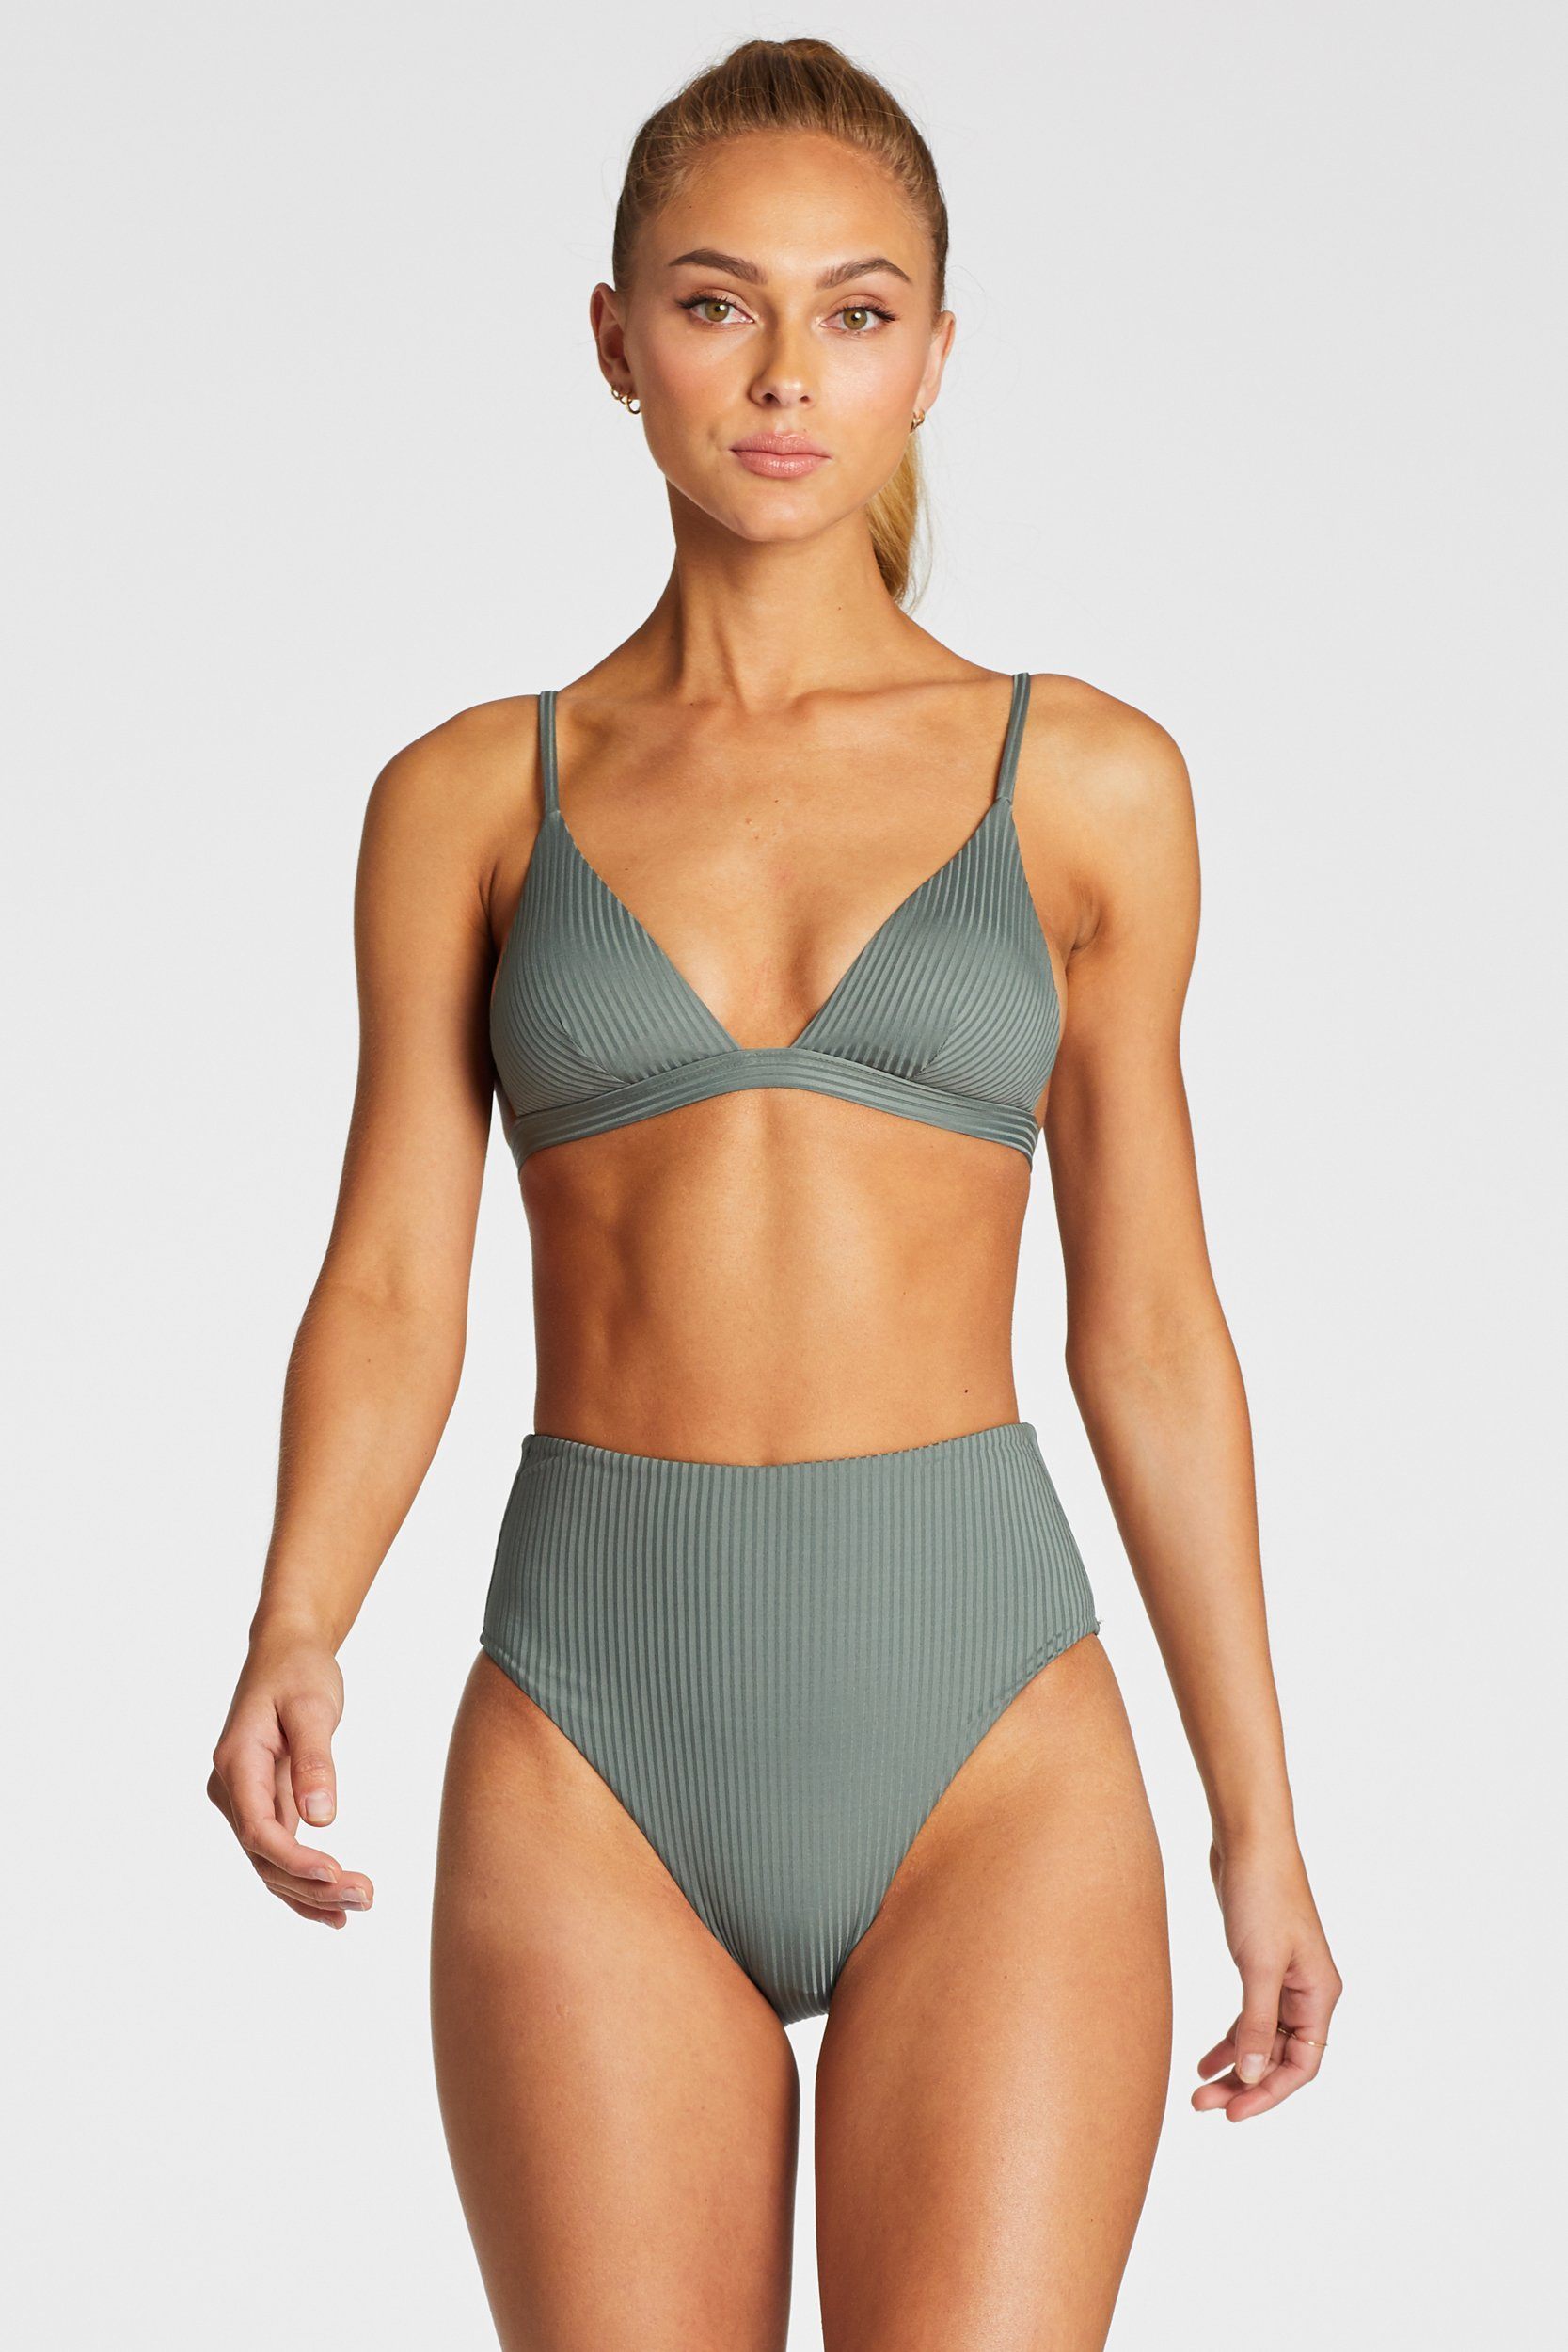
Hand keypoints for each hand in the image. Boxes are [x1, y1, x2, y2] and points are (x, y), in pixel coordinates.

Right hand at [208, 1628, 373, 1928]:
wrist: (287, 1650)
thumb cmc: (299, 1671)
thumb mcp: (313, 1706)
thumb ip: (316, 1760)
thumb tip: (322, 1818)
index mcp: (237, 1763)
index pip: (259, 1829)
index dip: (295, 1859)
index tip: (336, 1874)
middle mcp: (233, 1789)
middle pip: (265, 1857)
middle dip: (312, 1886)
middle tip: (366, 1898)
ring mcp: (246, 1800)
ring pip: (272, 1864)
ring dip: (312, 1892)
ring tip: (361, 1906)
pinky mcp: (266, 1803)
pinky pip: (281, 1853)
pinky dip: (304, 1882)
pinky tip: (335, 1910)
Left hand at [1193, 1832, 1340, 2120]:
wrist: (1248, 1841)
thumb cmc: (1263, 1895)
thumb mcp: (1259, 1965)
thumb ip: (1255, 2023)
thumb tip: (1251, 2076)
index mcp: (1319, 1995)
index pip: (1302, 2065)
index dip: (1269, 2093)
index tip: (1233, 2114)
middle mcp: (1307, 1993)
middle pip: (1279, 2058)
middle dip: (1245, 2085)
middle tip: (1204, 2105)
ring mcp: (1284, 1980)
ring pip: (1261, 2040)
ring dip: (1234, 2066)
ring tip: (1198, 2091)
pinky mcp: (1259, 1966)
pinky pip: (1248, 2018)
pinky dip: (1230, 2039)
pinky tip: (1205, 2058)